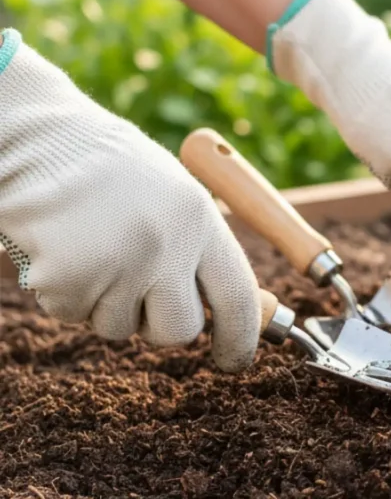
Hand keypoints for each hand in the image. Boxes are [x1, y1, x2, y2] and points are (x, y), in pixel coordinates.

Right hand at [0, 29, 260, 371]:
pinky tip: (64, 248)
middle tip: (138, 291)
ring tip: (94, 248)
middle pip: (179, 330)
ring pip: (120, 328)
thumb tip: (235, 312)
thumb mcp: (176, 198)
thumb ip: (201, 250)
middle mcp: (165, 245)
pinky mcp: (68, 280)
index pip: (238, 299)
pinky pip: (73, 314)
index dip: (240, 338)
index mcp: (199, 220)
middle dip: (160, 324)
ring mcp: (117, 264)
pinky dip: (66, 293)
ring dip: (105, 303)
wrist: (39, 141)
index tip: (233, 360)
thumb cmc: (113, 172)